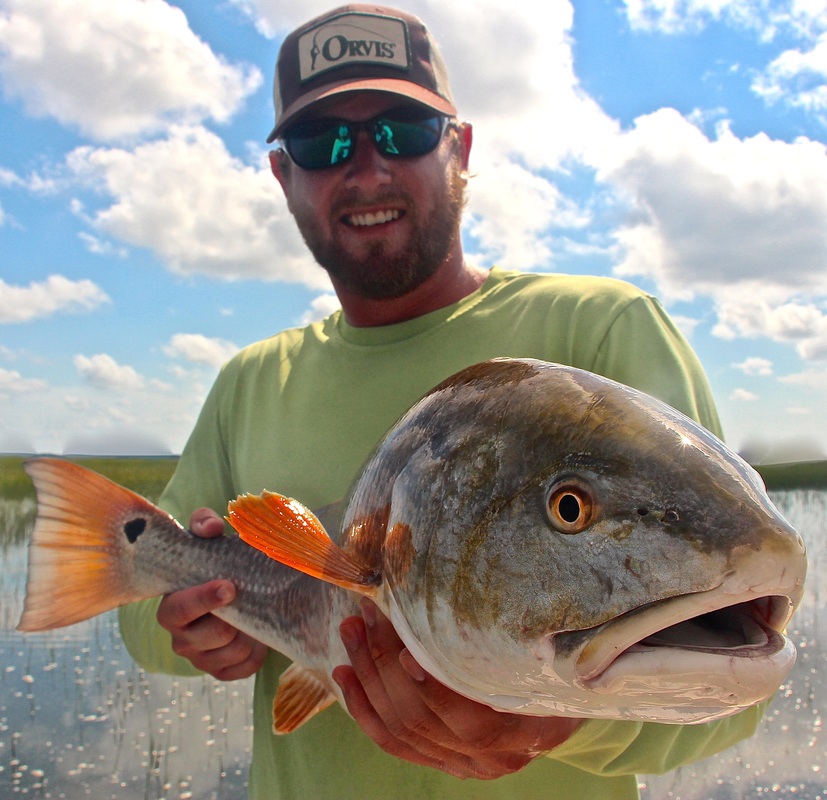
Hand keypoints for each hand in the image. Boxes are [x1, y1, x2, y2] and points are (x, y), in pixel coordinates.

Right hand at [155, 507, 267, 680]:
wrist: (235, 590)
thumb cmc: (216, 564)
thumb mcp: (207, 540)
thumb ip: (204, 525)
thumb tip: (211, 528)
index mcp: (172, 608)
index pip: (180, 610)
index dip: (204, 600)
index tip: (229, 586)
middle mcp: (181, 639)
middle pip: (214, 635)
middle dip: (237, 617)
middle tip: (251, 598)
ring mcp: (201, 658)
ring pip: (234, 652)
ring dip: (250, 631)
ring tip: (256, 611)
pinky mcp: (222, 671)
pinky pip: (245, 668)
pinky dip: (257, 651)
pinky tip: (258, 632)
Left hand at [332, 599, 580, 779]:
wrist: (570, 693)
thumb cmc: (557, 655)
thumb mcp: (546, 641)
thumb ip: (504, 629)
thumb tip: (451, 581)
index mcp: (527, 726)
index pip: (467, 716)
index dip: (429, 681)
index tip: (401, 635)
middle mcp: (495, 756)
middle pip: (420, 719)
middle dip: (381, 663)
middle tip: (364, 615)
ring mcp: (467, 764)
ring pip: (400, 731)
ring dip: (367, 678)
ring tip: (351, 631)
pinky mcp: (446, 762)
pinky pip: (394, 743)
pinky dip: (364, 709)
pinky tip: (346, 676)